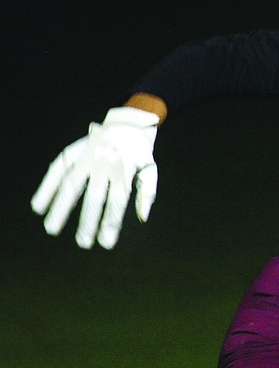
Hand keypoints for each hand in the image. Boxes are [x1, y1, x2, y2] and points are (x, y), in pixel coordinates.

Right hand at [31, 106, 160, 248]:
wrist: (127, 124)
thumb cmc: (139, 154)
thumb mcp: (150, 170)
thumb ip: (147, 193)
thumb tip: (142, 218)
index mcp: (125, 171)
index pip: (117, 203)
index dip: (111, 223)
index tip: (106, 243)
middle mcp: (105, 165)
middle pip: (94, 198)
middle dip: (88, 222)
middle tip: (82, 243)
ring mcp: (87, 157)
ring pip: (72, 185)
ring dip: (61, 208)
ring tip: (51, 228)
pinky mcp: (74, 151)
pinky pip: (58, 169)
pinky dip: (46, 187)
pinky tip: (38, 205)